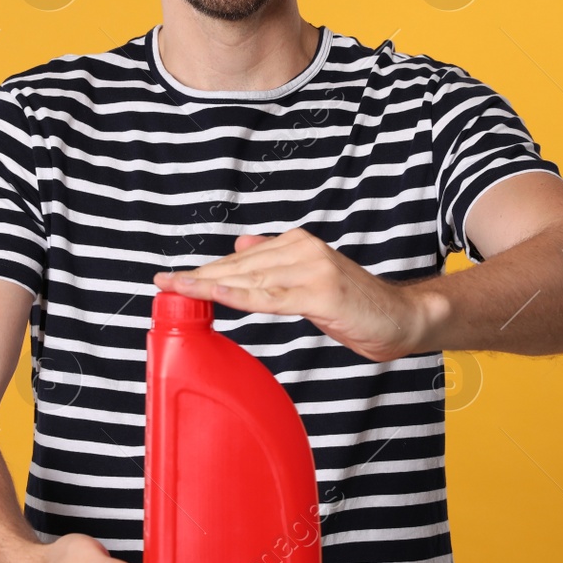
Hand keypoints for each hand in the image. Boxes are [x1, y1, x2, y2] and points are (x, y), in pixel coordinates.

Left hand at [155, 228, 437, 361]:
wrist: (401, 319)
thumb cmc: (355, 304)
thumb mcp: (308, 279)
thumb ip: (275, 263)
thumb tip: (241, 247)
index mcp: (296, 244)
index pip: (241, 260)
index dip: (205, 270)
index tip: (172, 277)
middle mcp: (301, 249)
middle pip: (238, 267)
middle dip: (198, 276)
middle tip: (162, 282)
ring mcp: (311, 268)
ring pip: (248, 279)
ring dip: (208, 284)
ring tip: (176, 287)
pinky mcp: (319, 291)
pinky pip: (271, 296)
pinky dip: (240, 295)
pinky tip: (216, 294)